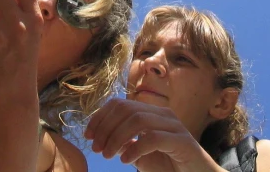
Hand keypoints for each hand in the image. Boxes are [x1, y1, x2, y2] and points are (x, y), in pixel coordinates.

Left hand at [85, 99, 221, 171]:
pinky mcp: (182, 141)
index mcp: (152, 113)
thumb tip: (103, 137)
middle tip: (96, 148)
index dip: (100, 117)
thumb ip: (125, 142)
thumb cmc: (170, 166)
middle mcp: (163, 114)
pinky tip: (126, 161)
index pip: (120, 104)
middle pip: (126, 109)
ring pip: (137, 120)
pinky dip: (135, 148)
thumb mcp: (141, 154)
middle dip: (105, 127)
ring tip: (108, 155)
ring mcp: (174, 126)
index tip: (88, 136)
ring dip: (117, 137)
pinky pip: (153, 137)